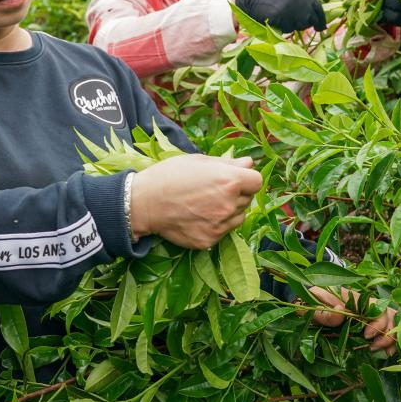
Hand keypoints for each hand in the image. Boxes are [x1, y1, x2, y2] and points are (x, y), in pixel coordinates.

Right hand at [129, 155, 261, 249]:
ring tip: (206, 204)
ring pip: (239, 217)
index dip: (247, 179)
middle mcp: (229, 204)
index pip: (256, 181)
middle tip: (214, 190)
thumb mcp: (198, 161)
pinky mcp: (210, 240)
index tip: (235, 179)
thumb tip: (248, 163)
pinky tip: (198, 217)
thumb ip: (227, 163)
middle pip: (248, 199)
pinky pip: (224, 231)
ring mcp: (220, 225)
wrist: (144, 202)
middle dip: (237, 194)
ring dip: (230, 211)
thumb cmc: (169, 175)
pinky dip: (216, 225)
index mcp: (229, 180)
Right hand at [235, 0, 326, 32]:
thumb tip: (313, 16)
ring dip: (291, 26)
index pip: (318, 8)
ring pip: (299, 26)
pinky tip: (272, 20)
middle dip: (302, 24)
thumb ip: (301, 1)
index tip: (320, 28)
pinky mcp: (281, 17)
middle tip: (290, 21)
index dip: (320, 20)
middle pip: (310, 20)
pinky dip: (280, 28)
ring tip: (278, 17)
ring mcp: (291, 8)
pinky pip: (286, 29)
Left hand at [304, 287, 397, 354]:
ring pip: (391, 321)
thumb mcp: (313, 309)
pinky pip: (387, 329)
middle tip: (373, 346)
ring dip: (391, 336)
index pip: (375, 306)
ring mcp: (368, 314)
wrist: (307, 304)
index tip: (366, 336)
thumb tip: (340, 309)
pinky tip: (388, 352)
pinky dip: (392, 340)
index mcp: (353, 299)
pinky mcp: (368, 324)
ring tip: (381, 350)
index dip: (377, 322)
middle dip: (387, 331)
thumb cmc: (311, 305)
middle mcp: (365, 305)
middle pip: (388, 314)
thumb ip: (324, 312)